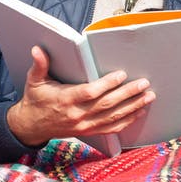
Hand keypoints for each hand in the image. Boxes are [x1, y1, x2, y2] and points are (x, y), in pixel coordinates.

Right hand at [6, 46, 154, 146]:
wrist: (32, 126)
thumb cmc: (35, 100)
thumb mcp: (34, 81)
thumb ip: (39, 65)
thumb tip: (37, 50)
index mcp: (65, 100)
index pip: (90, 92)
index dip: (107, 84)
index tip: (120, 74)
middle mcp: (77, 115)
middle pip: (107, 105)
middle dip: (128, 93)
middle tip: (144, 83)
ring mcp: (85, 125)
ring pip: (113, 117)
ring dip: (133, 106)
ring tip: (148, 96)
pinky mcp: (90, 131)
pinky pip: (112, 128)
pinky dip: (128, 120)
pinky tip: (139, 111)